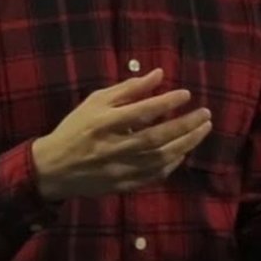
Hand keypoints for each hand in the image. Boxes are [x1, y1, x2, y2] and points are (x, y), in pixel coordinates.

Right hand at [31, 68, 211, 200]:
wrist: (54, 167)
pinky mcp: (123, 185)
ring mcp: (120, 169)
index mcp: (105, 122)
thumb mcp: (96, 101)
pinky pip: (154, 176)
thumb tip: (158, 74)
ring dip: (185, 144)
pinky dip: (171, 164)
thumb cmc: (76, 127)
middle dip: (186, 125)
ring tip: (202, 130)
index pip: (142, 111)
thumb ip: (128, 88)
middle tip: (206, 114)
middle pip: (157, 137)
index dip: (167, 102)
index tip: (186, 94)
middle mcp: (114, 147)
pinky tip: (183, 152)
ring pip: (161, 159)